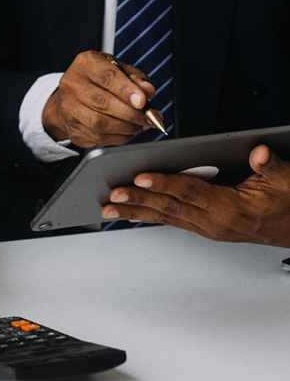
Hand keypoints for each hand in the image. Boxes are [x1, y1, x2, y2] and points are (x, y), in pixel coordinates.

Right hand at [42, 51, 156, 148]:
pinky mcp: (71, 128)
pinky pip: (97, 137)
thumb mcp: (118, 69)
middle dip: (130, 113)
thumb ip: (135, 77)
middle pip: (101, 102)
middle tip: (148, 118)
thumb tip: (148, 90)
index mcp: (86, 64)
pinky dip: (118, 137)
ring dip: (125, 128)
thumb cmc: (98, 80)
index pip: (107, 77)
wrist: (72, 97)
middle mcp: (72, 84)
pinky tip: (128, 133)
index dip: (126, 91)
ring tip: (140, 126)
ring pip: (98, 123)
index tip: (143, 102)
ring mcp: (68, 108)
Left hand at [102, 145, 289, 247]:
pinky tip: (130, 213)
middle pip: (169, 207)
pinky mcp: (203, 228)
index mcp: (230, 208)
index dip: (164, 183)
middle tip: (112, 195)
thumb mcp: (287, 180)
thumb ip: (271, 167)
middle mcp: (213, 222)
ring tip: (109, 208)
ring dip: (135, 212)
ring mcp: (206, 227)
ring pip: (164, 217)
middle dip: (138, 200)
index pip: (190, 192)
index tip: (140, 177)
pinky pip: (171, 221)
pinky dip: (148, 216)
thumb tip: (260, 152)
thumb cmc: (287, 204)